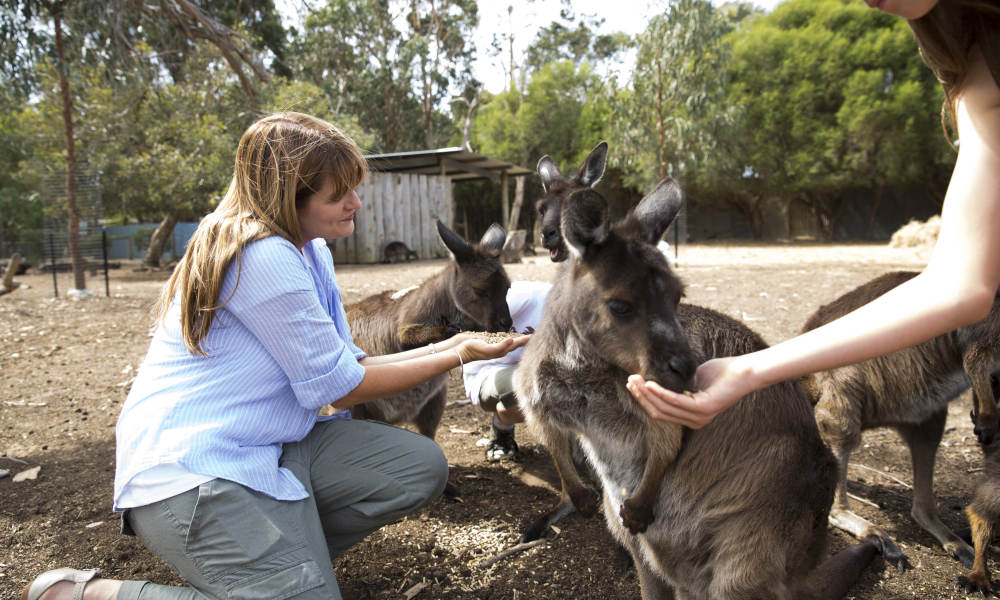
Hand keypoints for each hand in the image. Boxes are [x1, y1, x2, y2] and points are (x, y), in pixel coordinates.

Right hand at [456, 334, 530, 362]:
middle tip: (534, 334)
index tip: (535, 335)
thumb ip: (500, 346)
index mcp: (502, 350)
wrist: (461, 349)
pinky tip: (509, 336)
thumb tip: (512, 340)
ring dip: (517, 338)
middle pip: (515, 343)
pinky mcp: (488, 340)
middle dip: (524, 339)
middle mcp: (499, 348)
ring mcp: (494, 344)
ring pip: (509, 341)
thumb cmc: (474, 350)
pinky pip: (500, 338)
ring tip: (525, 336)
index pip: (517, 343)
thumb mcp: (488, 349)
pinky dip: (507, 337)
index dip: (526, 339)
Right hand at [626, 356, 752, 428]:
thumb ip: (677, 383)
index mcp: (691, 417)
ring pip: (664, 408)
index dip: (644, 398)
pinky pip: (675, 401)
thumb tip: (656, 378)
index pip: (661, 411)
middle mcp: (695, 421)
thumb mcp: (693, 379)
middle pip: (658, 411)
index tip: (632, 384)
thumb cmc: (722, 373)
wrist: (745, 372)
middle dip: (641, 396)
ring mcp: (700, 417)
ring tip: (636, 379)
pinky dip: (660, 392)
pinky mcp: (704, 408)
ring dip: (646, 393)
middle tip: (629, 380)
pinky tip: (650, 383)